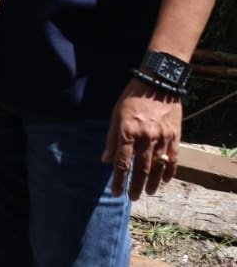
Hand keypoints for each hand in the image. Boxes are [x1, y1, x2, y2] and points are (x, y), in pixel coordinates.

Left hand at [102, 77, 181, 199]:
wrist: (157, 83)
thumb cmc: (131, 99)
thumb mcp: (115, 115)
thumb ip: (111, 139)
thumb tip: (105, 160)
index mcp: (128, 132)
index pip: (122, 162)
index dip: (119, 179)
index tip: (116, 192)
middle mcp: (145, 137)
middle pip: (141, 168)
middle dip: (136, 185)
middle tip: (132, 197)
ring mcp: (162, 137)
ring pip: (158, 166)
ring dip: (153, 182)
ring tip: (149, 193)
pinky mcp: (175, 136)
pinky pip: (173, 159)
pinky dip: (169, 171)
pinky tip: (165, 180)